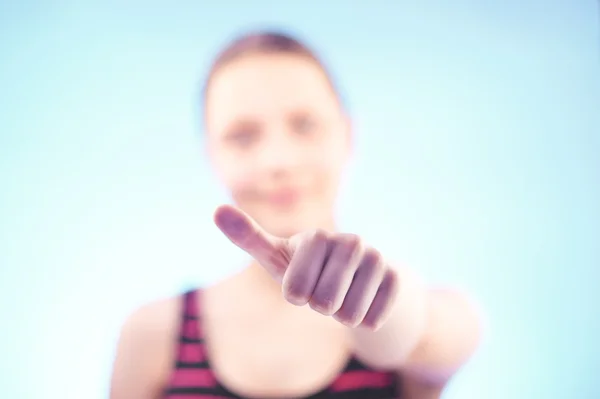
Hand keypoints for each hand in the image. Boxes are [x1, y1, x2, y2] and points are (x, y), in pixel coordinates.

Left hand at [214, 205, 398, 329]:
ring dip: (341, 315)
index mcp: (315, 237)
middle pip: (326, 300)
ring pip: (351, 313)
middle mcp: (349, 241)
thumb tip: (216, 210)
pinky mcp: (395, 278)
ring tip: (341, 298)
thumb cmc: (306, 269)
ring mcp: (375, 258)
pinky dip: (364, 320)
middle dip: (319, 306)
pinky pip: (375, 317)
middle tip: (321, 294)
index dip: (296, 293)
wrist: (353, 279)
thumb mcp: (275, 257)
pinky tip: (363, 303)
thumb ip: (248, 236)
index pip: (296, 287)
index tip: (298, 287)